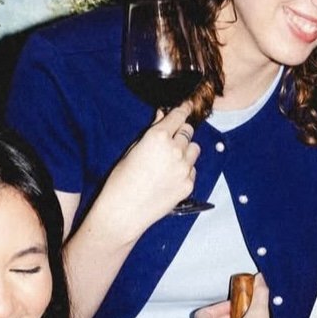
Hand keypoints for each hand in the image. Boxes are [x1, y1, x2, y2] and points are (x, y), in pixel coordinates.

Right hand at [98, 103, 200, 237]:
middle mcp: (176, 150)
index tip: (186, 106)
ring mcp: (184, 168)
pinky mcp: (188, 184)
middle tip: (171, 138)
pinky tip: (170, 176)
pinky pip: (193, 169)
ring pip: (194, 149)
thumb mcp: (133, 149)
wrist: (124, 211)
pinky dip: (186, 169)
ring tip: (170, 160)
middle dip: (181, 131)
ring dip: (186, 150)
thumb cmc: (121, 180)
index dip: (183, 109)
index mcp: (159, 136)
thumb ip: (151, 131)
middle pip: (188, 131)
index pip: (179, 115)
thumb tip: (162, 116)